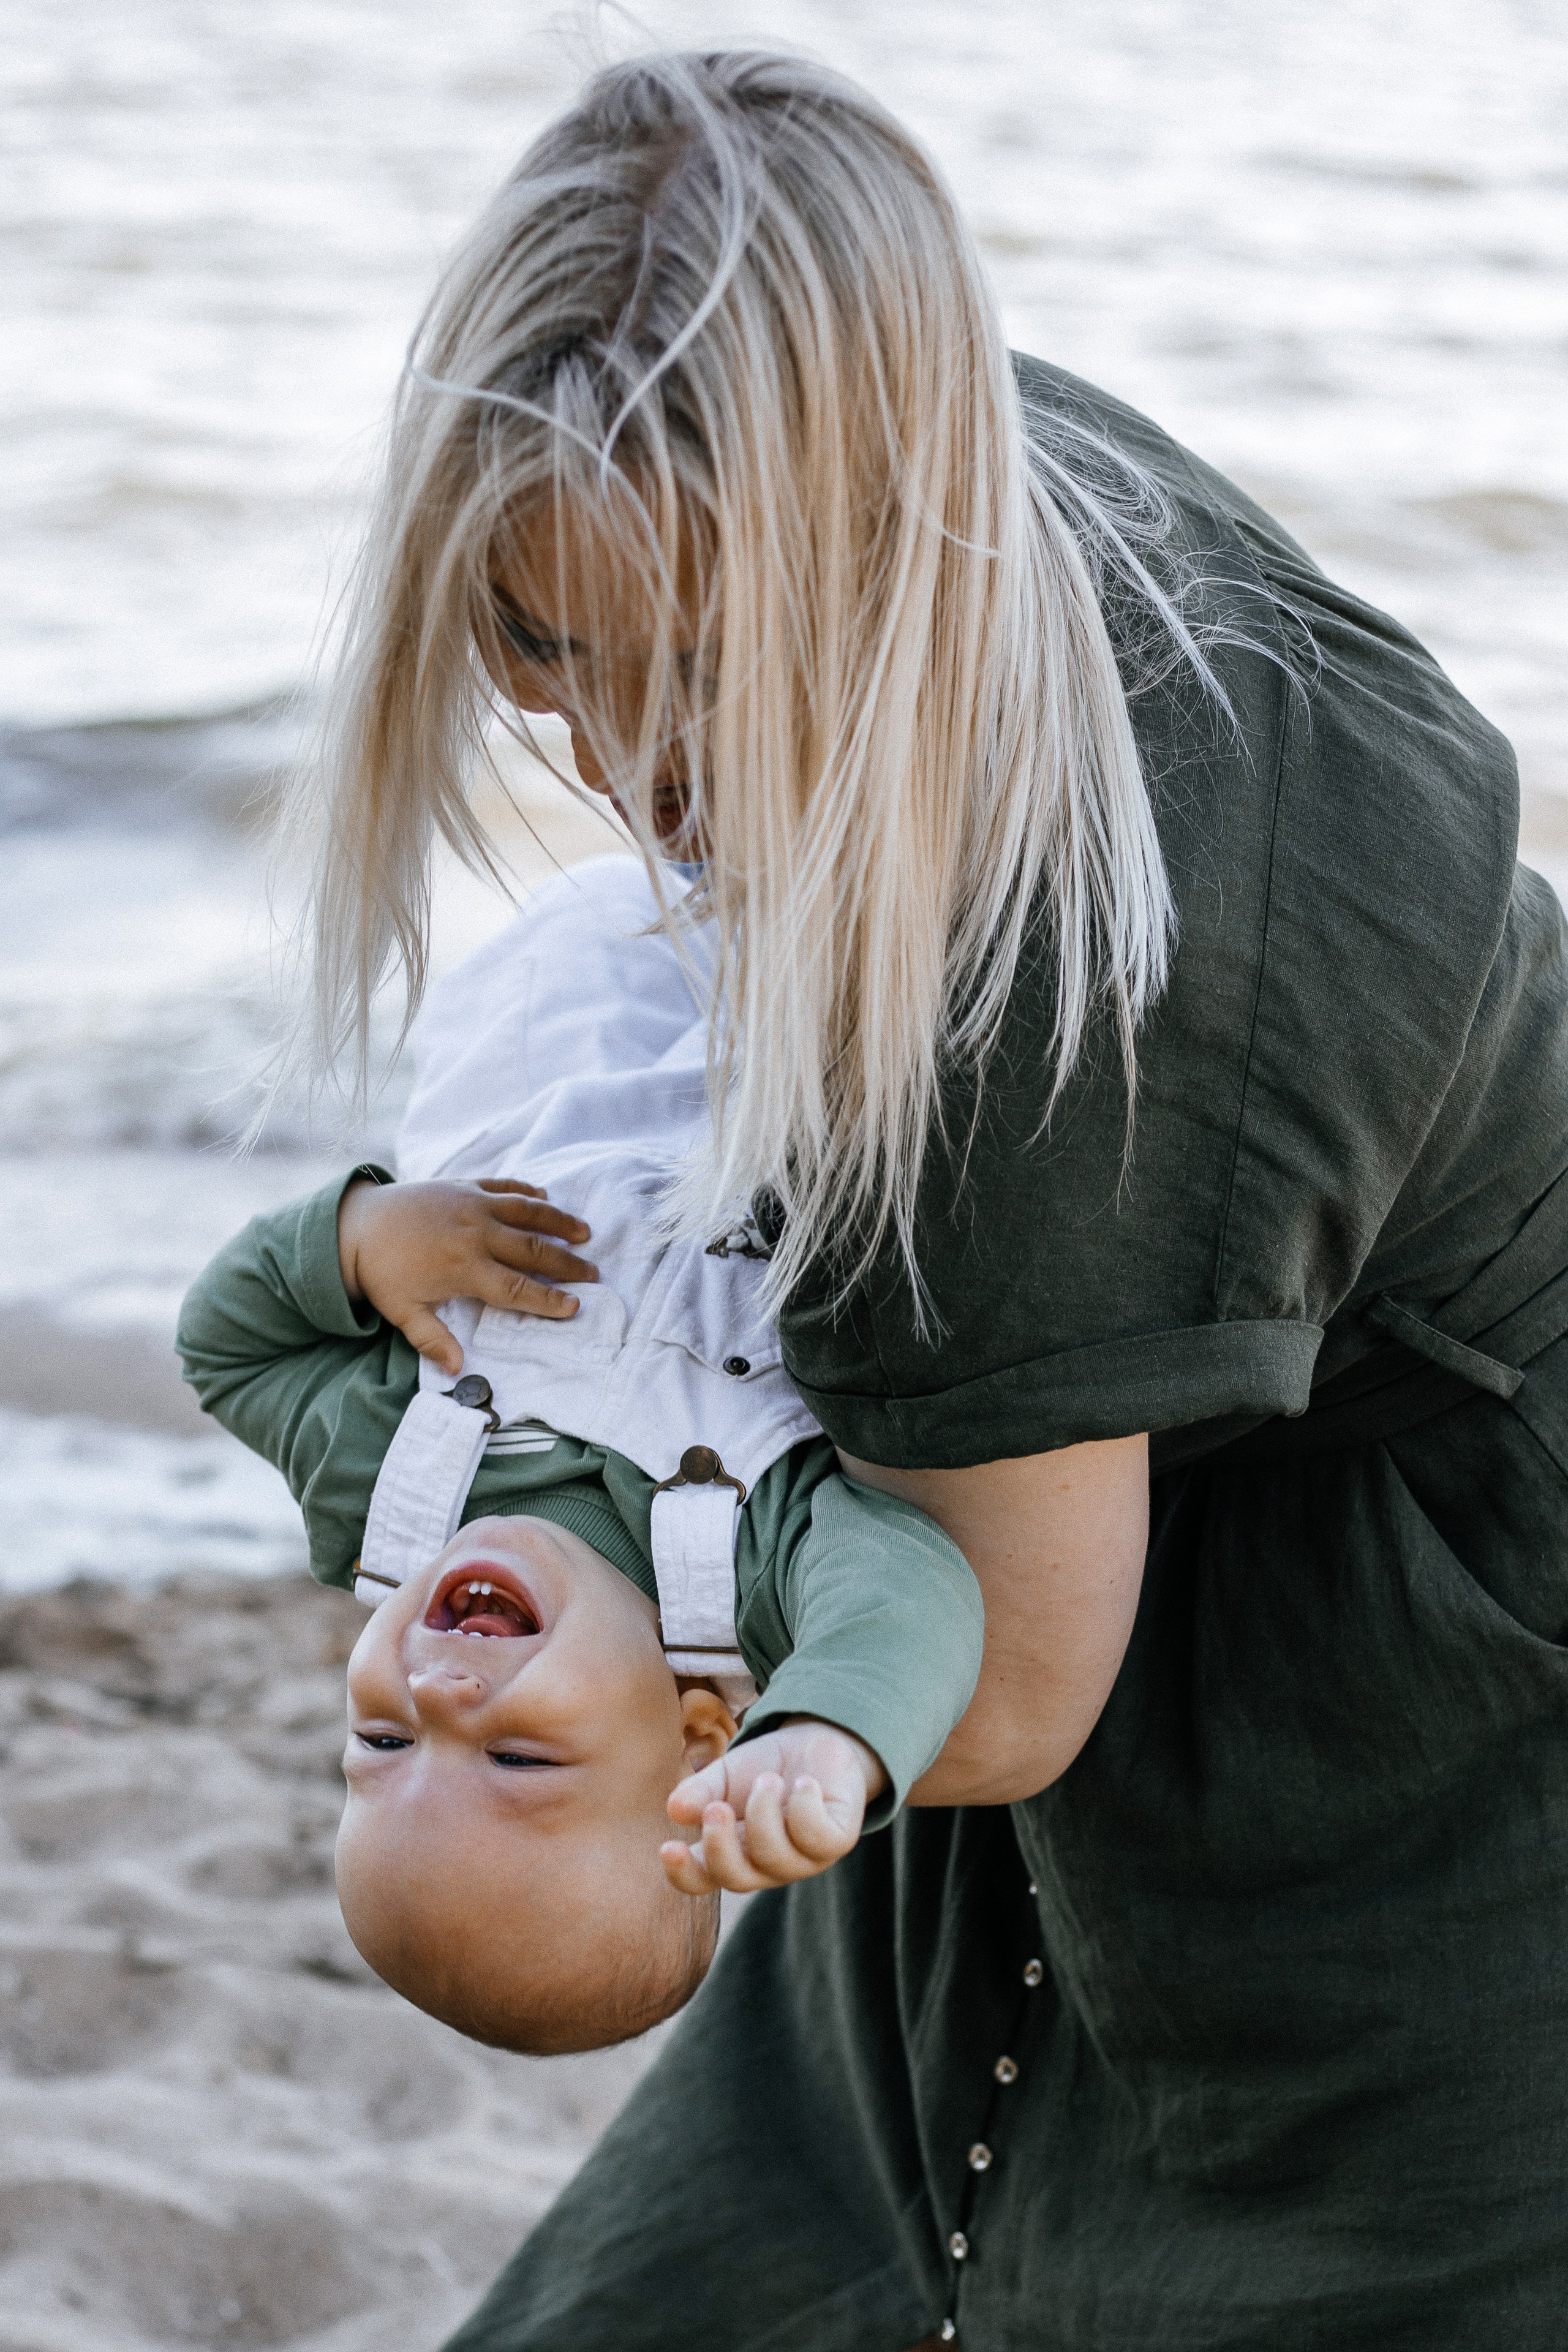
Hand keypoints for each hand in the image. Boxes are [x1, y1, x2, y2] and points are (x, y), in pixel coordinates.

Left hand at [337, 1176, 596, 1373]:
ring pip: (527, 1211)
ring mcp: (472, 1204)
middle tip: (593, 1273)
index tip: (575, 1306)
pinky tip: (547, 1198)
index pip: (517, 1288)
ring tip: (585, 1232)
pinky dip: (528, 1191)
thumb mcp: (403, 1312)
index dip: (548, 1299)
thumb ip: (433, 1341)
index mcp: (464, 1268)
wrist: (355, 1224)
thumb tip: (458, 1371)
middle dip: (567, 1264)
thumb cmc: (380, 1272)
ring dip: (559, 1222)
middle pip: (533, 1249)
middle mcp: (476, 1233)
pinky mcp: (464, 1184)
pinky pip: (505, 1185)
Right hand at [660, 1718, 886, 1895]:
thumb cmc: (765, 1766)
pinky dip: (804, 1805)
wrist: (817, 1742)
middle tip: (716, 1807)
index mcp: (731, 1852)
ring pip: (776, 1858)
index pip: (701, 1879)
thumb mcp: (726, 1775)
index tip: (668, 1848)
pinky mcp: (836, 1842)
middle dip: (721, 1846)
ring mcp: (802, 1859)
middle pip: (736, 1880)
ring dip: (764, 1813)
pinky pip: (816, 1839)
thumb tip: (674, 1810)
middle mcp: (764, 1865)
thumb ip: (701, 1791)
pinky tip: (805, 1782)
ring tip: (769, 1779)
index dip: (683, 1874)